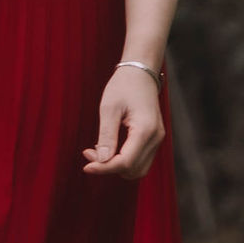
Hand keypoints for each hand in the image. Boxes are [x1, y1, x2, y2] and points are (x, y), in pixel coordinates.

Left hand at [83, 66, 162, 181]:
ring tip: (99, 151)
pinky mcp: (154, 139)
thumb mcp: (109, 108)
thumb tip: (101, 161)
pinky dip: (124, 160)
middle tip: (89, 153)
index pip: (125, 162)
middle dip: (109, 167)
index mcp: (145, 129)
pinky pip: (140, 160)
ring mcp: (157, 139)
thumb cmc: (123, 86)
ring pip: (138, 169)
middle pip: (132, 170)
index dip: (104, 168)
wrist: (140, 72)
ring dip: (117, 166)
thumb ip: (106, 136)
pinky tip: (110, 148)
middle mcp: (155, 138)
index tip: (86, 166)